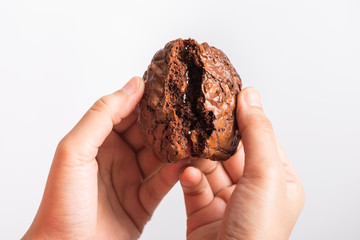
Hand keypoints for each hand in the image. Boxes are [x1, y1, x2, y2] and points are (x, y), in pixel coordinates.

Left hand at [23, 77, 184, 239]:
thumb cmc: (62, 205)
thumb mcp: (75, 150)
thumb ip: (102, 115)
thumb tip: (132, 85)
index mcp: (97, 142)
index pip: (125, 112)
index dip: (145, 99)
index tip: (168, 85)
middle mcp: (116, 158)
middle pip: (147, 133)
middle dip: (167, 121)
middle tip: (189, 108)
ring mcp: (131, 180)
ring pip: (160, 156)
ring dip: (177, 146)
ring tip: (195, 133)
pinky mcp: (143, 202)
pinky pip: (165, 182)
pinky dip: (177, 173)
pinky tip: (188, 163)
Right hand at [179, 87, 304, 239]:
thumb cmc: (258, 236)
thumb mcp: (266, 176)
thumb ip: (257, 134)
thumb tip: (251, 96)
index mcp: (278, 182)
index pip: (260, 140)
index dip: (244, 118)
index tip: (225, 97)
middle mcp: (253, 192)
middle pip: (230, 152)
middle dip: (214, 137)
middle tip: (198, 115)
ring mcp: (227, 202)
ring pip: (208, 167)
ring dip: (197, 157)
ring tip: (187, 143)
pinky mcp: (202, 212)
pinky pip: (193, 186)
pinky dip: (188, 178)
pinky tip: (187, 175)